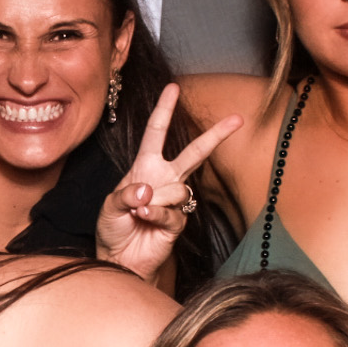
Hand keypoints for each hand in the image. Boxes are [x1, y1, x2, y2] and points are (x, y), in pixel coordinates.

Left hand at [96, 84, 240, 282]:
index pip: (156, 133)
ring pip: (179, 189)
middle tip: (237, 118)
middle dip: (216, 135)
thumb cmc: (113, 229)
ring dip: (156, 200)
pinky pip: (173, 212)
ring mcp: (173, 201)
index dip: (164, 110)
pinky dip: (156, 214)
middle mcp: (164, 179)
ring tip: (139, 212)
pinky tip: (145, 218)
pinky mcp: (178, 223)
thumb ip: (125, 194)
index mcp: (145, 167)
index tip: (173, 87)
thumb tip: (147, 190)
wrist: (119, 259)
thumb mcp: (109, 205)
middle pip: (194, 153)